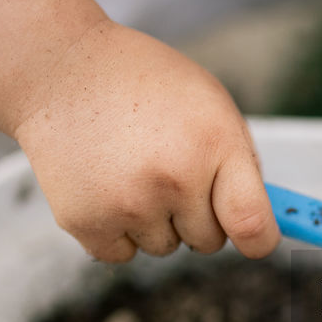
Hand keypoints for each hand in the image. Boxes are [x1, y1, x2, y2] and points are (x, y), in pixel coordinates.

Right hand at [12, 21, 278, 261]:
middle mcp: (173, 179)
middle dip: (198, 214)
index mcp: (214, 145)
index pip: (251, 223)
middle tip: (169, 168)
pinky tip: (106, 186)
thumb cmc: (149, 88)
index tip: (255, 240)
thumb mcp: (211, 105)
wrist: (61, 68)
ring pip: (165, 248)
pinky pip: (123, 254)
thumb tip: (261, 229)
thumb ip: (240, 166)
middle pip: (209, 242)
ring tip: (132, 169)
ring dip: (155, 221)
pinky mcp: (85, 221)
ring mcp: (127, 203)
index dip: (258, 240)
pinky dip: (117, 230)